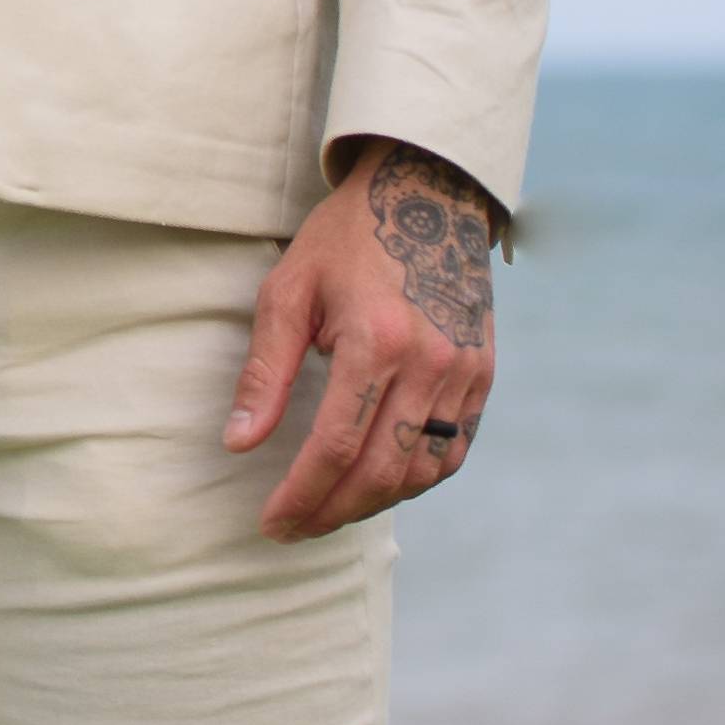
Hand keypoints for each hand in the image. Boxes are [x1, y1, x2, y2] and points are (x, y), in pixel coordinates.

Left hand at [230, 139, 501, 538]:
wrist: (426, 196)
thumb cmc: (345, 241)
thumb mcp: (287, 291)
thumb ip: (265, 372)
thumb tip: (240, 442)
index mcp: (377, 341)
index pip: (336, 445)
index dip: (302, 494)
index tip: (272, 522)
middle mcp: (431, 364)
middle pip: (383, 471)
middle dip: (333, 511)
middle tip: (293, 528)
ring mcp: (466, 374)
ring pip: (423, 471)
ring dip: (374, 503)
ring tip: (329, 509)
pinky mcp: (484, 376)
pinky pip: (453, 450)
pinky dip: (416, 479)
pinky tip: (379, 485)